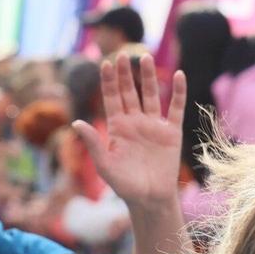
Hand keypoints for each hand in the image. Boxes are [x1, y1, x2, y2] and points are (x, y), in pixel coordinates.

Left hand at [71, 53, 185, 208]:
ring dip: (148, 77)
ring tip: (145, 57)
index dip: (108, 82)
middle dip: (125, 74)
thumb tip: (76, 122)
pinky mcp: (172, 132)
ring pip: (150, 95)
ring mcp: (153, 125)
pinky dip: (177, 92)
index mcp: (117, 128)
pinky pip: (175, 108)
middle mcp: (135, 122)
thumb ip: (93, 142)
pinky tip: (178, 75)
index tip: (105, 63)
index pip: (111, 98)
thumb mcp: (105, 164)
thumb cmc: (124, 185)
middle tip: (122, 54)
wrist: (150, 198)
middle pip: (129, 92)